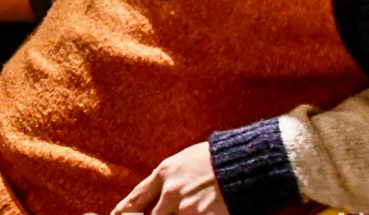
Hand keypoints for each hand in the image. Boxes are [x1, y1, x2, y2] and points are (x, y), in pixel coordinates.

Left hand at [112, 141, 226, 214]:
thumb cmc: (216, 159)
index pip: (136, 198)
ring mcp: (188, 207)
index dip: (124, 211)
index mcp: (164, 174)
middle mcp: (171, 192)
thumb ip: (166, 179)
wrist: (245, 163)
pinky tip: (196, 214)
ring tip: (184, 211)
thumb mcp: (182, 162)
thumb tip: (155, 196)